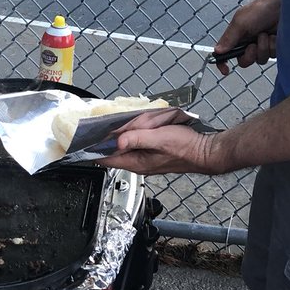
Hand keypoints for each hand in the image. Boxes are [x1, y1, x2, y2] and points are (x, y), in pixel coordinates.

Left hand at [100, 124, 230, 176]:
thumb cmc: (185, 147)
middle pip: (113, 153)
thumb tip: (117, 140)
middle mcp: (138, 163)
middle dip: (104, 141)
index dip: (93, 149)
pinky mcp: (152, 153)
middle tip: (96, 128)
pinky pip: (134, 145)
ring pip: (123, 149)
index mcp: (137, 162)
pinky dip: (128, 137)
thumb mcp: (160, 139)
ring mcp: (145, 159)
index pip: (106, 159)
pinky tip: (130, 128)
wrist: (205, 152)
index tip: (84, 138)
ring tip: (109, 126)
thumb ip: (138, 138)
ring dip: (116, 138)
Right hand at [215, 0, 281, 75]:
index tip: (225, 70)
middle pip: (244, 61)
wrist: (283, 5)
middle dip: (249, 55)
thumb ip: (229, 38)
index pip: (225, 53)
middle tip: (253, 45)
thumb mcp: (241, 22)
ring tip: (266, 34)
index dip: (223, 63)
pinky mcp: (274, 47)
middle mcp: (248, 42)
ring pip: (260, 60)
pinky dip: (273, 46)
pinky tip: (275, 36)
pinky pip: (272, 56)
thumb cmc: (261, 9)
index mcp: (237, 36)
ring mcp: (262, 46)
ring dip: (263, 48)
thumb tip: (217, 51)